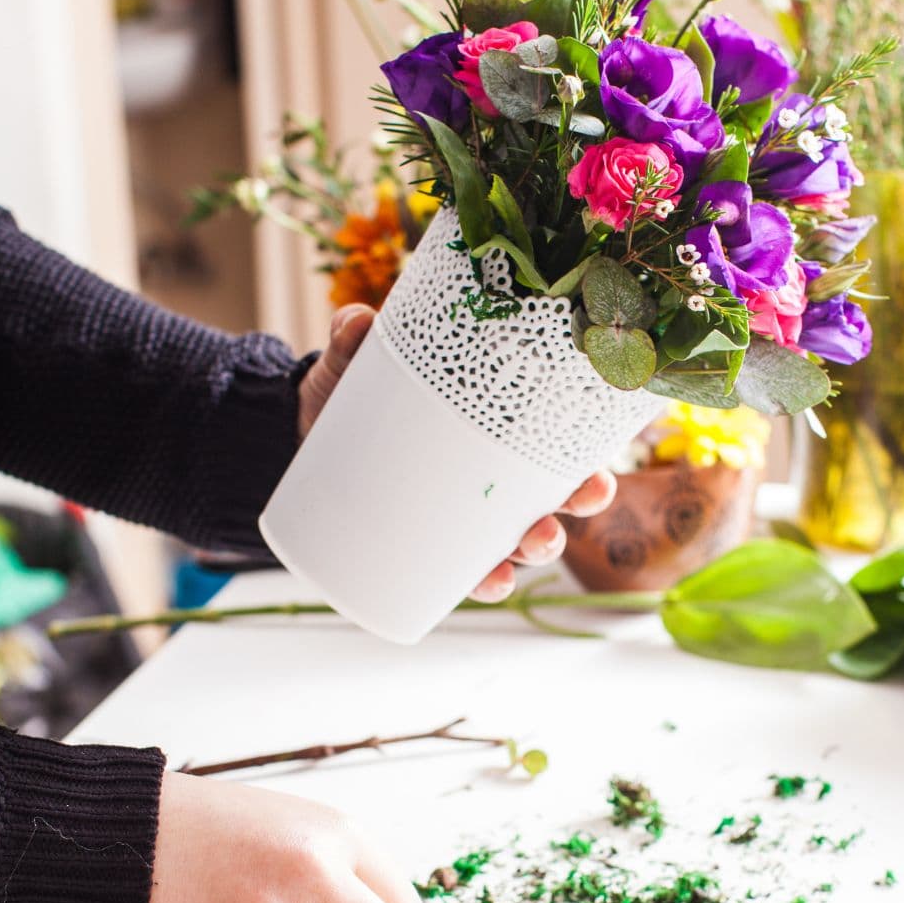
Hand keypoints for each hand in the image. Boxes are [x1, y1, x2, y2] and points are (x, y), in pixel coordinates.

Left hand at [298, 303, 617, 602]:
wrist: (303, 439)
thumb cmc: (348, 395)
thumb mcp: (352, 366)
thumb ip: (352, 340)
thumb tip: (355, 321)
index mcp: (491, 430)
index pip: (550, 441)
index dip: (584, 451)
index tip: (600, 459)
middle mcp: (489, 479)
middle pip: (549, 497)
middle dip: (574, 506)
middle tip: (580, 499)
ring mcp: (462, 517)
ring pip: (516, 541)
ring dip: (536, 549)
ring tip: (534, 543)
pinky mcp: (428, 545)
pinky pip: (465, 573)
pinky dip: (485, 581)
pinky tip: (492, 581)